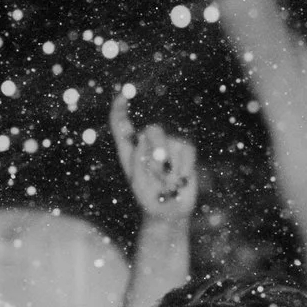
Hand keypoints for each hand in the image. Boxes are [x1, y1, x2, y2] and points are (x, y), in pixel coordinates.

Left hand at [112, 93, 198, 223]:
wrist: (169, 212)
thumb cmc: (149, 198)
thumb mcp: (137, 183)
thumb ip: (137, 161)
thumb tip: (143, 137)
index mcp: (129, 149)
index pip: (120, 123)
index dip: (119, 108)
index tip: (123, 94)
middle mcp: (148, 142)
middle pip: (152, 129)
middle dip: (158, 149)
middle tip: (160, 173)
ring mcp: (168, 144)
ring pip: (171, 142)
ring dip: (170, 167)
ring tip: (167, 182)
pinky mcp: (185, 150)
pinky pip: (186, 150)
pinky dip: (184, 167)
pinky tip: (180, 180)